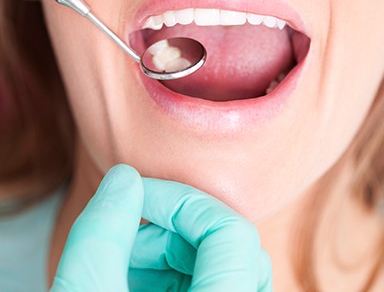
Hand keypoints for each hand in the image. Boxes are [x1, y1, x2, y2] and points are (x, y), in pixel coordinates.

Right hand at [50, 165, 271, 290]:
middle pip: (227, 241)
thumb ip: (101, 235)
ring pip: (223, 260)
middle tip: (125, 232)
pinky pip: (215, 278)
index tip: (134, 196)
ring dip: (173, 245)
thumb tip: (124, 178)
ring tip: (128, 260)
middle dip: (170, 223)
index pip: (230, 231)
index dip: (178, 200)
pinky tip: (141, 278)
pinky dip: (178, 268)